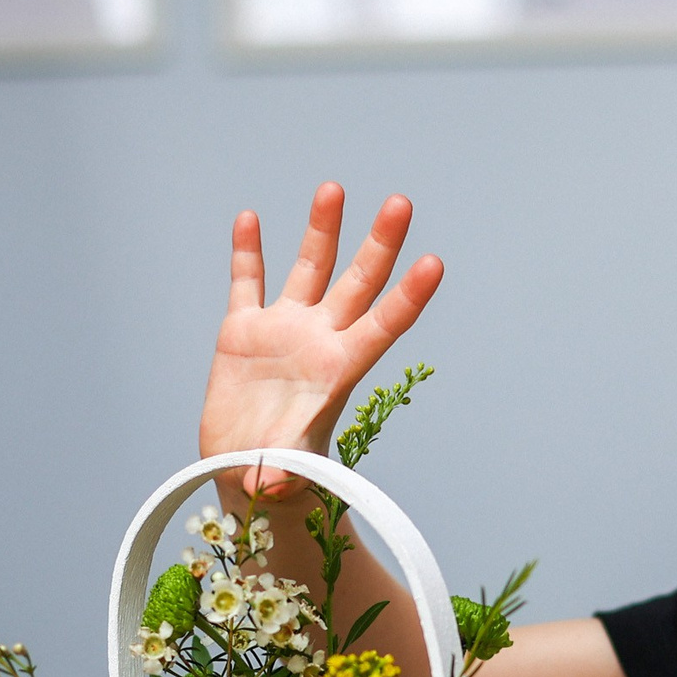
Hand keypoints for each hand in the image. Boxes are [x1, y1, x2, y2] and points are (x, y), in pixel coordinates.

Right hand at [199, 183, 443, 503]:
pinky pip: (247, 282)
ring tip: (335, 188)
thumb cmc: (279, 477)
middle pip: (358, 283)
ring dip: (322, 229)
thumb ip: (283, 472)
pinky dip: (248, 251)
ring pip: (309, 268)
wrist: (246, 471)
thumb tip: (271, 487)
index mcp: (341, 371)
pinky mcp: (243, 332)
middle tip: (401, 202)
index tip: (434, 264)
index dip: (409, 296)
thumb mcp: (284, 476)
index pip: (385, 325)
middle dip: (379, 243)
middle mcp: (319, 341)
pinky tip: (249, 218)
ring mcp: (283, 331)